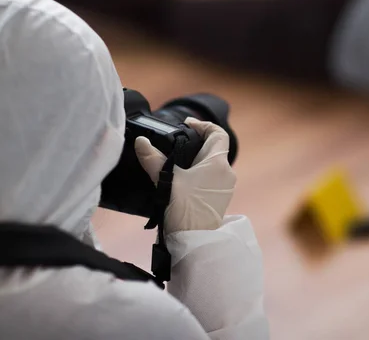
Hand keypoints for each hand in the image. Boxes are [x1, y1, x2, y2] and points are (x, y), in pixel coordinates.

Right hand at [134, 118, 235, 232]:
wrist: (194, 243)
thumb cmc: (184, 210)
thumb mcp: (166, 181)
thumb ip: (153, 159)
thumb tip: (141, 142)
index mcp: (218, 163)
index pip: (218, 134)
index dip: (203, 125)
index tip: (187, 125)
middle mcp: (227, 173)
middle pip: (214, 149)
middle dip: (196, 142)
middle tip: (176, 141)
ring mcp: (225, 188)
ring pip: (212, 164)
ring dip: (197, 159)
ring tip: (175, 160)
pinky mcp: (219, 200)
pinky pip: (211, 178)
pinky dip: (198, 173)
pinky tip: (181, 180)